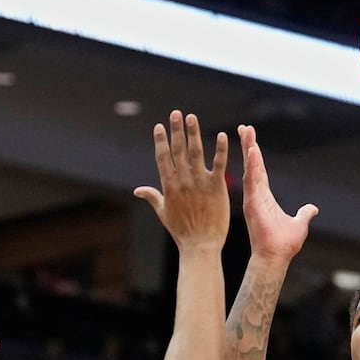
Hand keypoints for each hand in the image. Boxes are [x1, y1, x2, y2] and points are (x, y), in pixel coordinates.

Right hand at [134, 111, 230, 250]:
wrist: (200, 245)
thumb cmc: (181, 231)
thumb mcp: (163, 212)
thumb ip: (152, 196)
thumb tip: (137, 189)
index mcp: (169, 186)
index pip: (163, 157)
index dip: (161, 141)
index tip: (160, 126)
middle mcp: (183, 181)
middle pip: (178, 150)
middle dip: (176, 130)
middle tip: (176, 113)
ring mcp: (200, 183)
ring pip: (196, 152)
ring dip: (193, 133)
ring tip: (192, 117)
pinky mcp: (217, 187)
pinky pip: (218, 164)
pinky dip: (220, 149)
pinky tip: (222, 135)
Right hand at [239, 124, 317, 262]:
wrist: (276, 257)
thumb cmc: (284, 244)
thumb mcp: (299, 223)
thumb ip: (304, 213)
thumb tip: (313, 208)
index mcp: (265, 198)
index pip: (260, 171)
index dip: (255, 155)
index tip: (250, 140)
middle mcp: (257, 195)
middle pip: (252, 165)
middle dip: (248, 145)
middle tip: (244, 128)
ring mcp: (253, 198)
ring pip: (251, 168)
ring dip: (249, 149)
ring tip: (245, 131)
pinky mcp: (252, 203)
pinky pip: (252, 180)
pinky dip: (252, 165)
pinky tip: (252, 150)